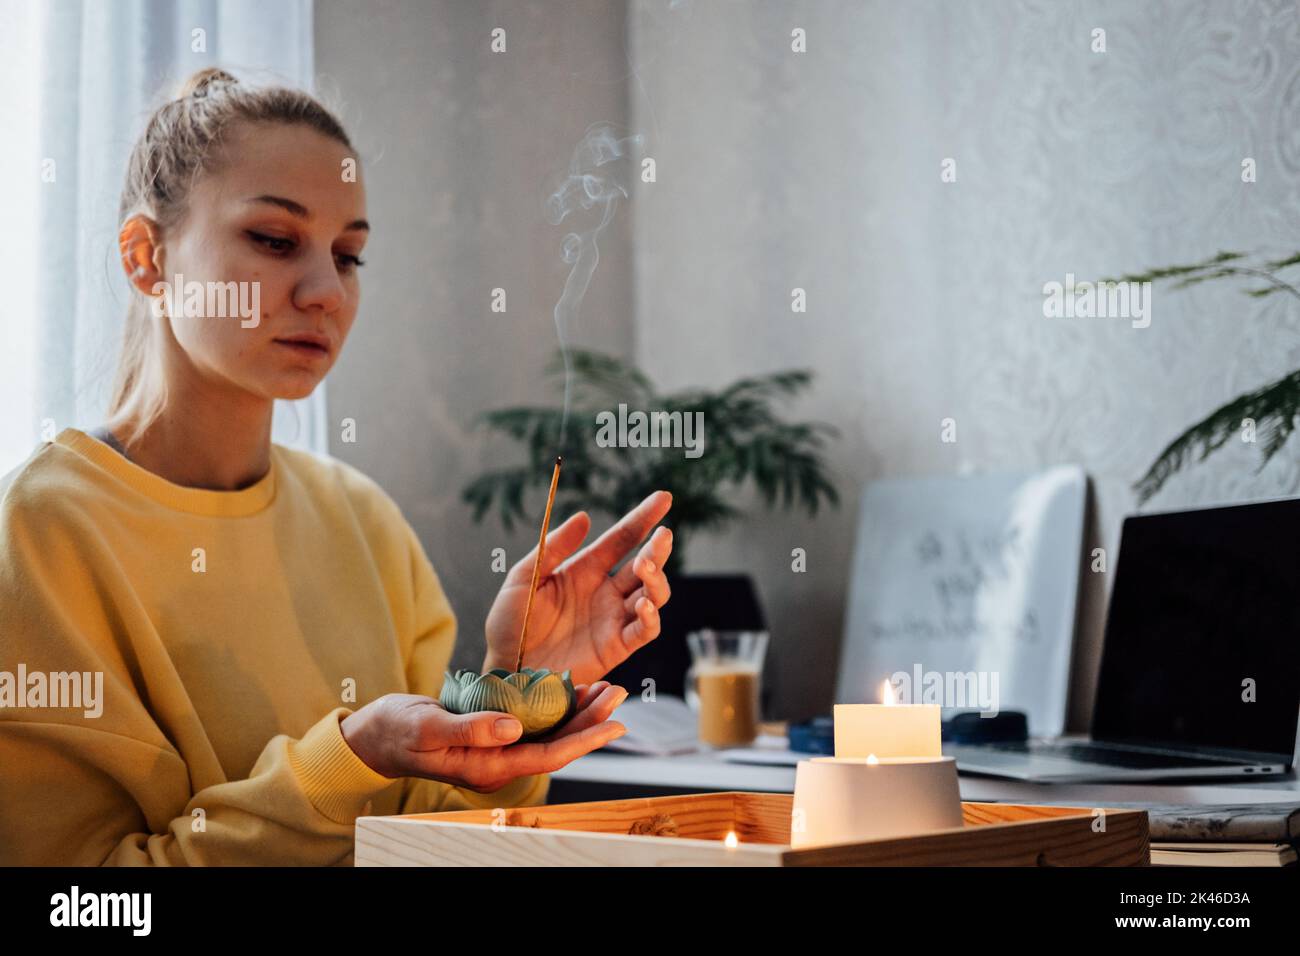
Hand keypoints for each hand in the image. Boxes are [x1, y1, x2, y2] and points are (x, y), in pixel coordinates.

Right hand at [340, 681, 627, 791]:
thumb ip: (472, 729)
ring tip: (605, 688)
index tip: (614, 724)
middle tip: (619, 693)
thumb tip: (514, 728)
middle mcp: (499, 763)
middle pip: (557, 745)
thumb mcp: (430, 726)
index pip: (547, 757)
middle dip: (591, 721)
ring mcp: (497, 750)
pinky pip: (534, 725)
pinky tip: (570, 688)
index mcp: (488, 767)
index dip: (583, 740)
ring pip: (549, 734)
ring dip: (578, 712)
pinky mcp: (493, 735)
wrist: (375, 735)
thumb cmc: (396, 731)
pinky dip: (554, 706)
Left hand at [484, 491, 674, 686]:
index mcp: (584, 570)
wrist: (505, 669)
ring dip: (656, 580)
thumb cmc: (510, 624)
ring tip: (645, 566)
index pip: (622, 539)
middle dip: (658, 548)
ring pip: (653, 595)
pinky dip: (651, 617)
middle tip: (663, 535)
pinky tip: (642, 604)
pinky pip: (644, 631)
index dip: (642, 518)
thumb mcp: (524, 578)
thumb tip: (584, 517)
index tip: (663, 498)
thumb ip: (553, 549)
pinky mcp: (615, 647)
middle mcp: (605, 593)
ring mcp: (612, 620)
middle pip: (644, 565)